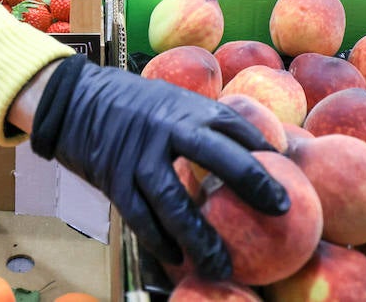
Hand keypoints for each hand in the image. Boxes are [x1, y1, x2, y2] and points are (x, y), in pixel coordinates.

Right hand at [28, 55, 288, 280]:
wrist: (75, 100)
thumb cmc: (135, 106)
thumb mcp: (173, 102)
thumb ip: (207, 125)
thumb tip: (257, 152)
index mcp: (186, 107)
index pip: (235, 126)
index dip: (266, 151)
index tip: (290, 176)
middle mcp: (166, 127)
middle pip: (215, 154)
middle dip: (250, 181)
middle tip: (280, 210)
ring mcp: (138, 154)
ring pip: (173, 201)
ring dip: (200, 237)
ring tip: (222, 266)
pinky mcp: (113, 178)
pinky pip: (139, 217)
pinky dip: (159, 241)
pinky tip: (176, 259)